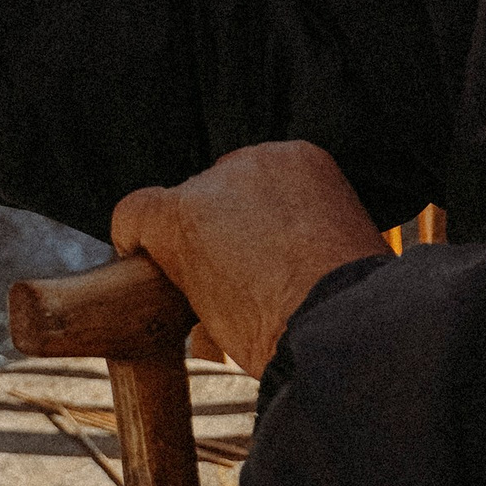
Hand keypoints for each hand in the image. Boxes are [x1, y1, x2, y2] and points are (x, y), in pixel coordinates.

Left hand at [109, 143, 387, 376]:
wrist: (340, 326)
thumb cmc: (351, 309)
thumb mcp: (341, 254)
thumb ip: (303, 241)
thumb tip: (269, 271)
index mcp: (305, 163)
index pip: (258, 188)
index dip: (251, 231)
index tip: (260, 266)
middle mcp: (259, 159)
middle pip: (218, 198)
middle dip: (222, 241)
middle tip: (236, 290)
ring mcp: (217, 186)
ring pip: (184, 214)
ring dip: (193, 255)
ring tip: (211, 303)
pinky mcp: (180, 218)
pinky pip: (137, 215)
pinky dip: (134, 239)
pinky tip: (138, 266)